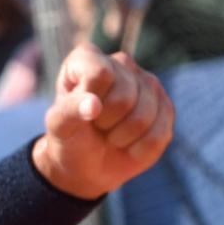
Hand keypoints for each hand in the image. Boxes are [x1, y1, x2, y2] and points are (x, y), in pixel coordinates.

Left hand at [33, 45, 172, 199]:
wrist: (86, 165)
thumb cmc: (69, 139)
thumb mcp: (58, 128)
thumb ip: (68, 111)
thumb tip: (93, 104)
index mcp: (88, 59)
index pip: (99, 74)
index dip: (91, 102)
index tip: (81, 111)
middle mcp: (121, 63)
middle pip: (123, 98)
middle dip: (105, 123)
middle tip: (95, 126)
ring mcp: (147, 83)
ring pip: (143, 117)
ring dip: (121, 137)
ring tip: (109, 135)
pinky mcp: (165, 107)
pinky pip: (158, 135)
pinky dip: (137, 149)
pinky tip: (127, 144)